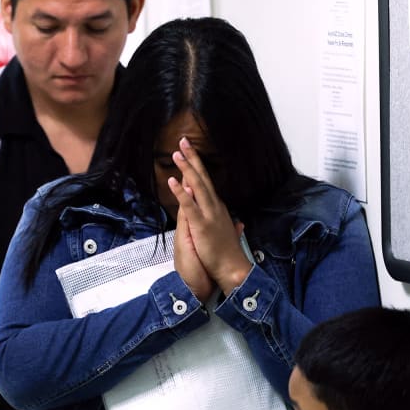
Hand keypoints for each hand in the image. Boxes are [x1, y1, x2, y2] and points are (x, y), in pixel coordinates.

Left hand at [167, 137, 251, 294]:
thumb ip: (231, 225)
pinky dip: (180, 192)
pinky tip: (172, 181)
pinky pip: (188, 205)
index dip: (198, 165)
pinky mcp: (201, 224)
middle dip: (192, 158)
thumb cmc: (228, 252)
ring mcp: (208, 214)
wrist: (233, 268)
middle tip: (183, 140)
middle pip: (202, 177)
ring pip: (197, 186)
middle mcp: (214, 206)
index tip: (190, 151)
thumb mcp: (229, 234)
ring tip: (177, 153)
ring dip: (186, 168)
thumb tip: (236, 222)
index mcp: (217, 207)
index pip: (206, 181)